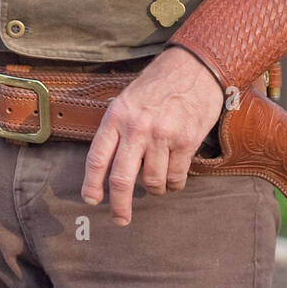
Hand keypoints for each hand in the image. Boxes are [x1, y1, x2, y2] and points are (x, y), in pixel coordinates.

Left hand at [80, 45, 224, 225]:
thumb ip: (117, 128)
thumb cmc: (159, 85)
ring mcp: (162, 135)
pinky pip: (176, 177)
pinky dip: (174, 184)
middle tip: (120, 219)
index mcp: (117, 116)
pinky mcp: (186, 141)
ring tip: (156, 183)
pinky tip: (173, 178)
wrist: (195, 68)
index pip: (97, 158)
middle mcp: (137, 127)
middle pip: (121, 179)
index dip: (91, 184)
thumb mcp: (128, 99)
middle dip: (119, 206)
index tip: (91, 200)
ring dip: (154, 190)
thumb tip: (107, 165)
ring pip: (152, 182)